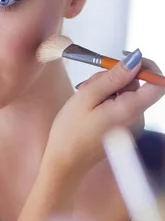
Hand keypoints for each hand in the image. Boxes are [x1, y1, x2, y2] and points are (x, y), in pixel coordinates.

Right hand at [44, 49, 164, 174]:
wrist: (65, 162)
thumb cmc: (71, 132)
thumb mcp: (87, 96)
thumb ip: (113, 77)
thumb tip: (135, 59)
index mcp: (130, 111)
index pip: (158, 83)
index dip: (146, 66)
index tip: (127, 59)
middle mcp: (137, 119)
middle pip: (137, 85)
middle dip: (114, 77)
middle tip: (89, 83)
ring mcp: (132, 125)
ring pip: (127, 93)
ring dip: (107, 88)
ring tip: (85, 97)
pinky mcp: (125, 128)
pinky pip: (121, 104)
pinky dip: (106, 100)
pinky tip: (89, 107)